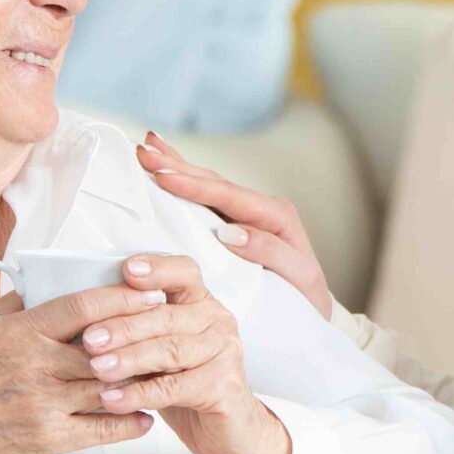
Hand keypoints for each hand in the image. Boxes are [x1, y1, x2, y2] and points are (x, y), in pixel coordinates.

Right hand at [0, 283, 167, 453]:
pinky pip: (102, 429)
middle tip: (171, 331)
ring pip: (111, 388)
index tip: (150, 294)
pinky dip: (130, 423)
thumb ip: (12, 309)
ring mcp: (44, 404)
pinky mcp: (48, 440)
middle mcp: (36, 366)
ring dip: (142, 381)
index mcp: (20, 332)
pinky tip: (145, 416)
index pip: (83, 306)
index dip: (122, 299)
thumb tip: (37, 285)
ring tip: (165, 374)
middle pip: (106, 348)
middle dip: (142, 339)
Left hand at [82, 252, 292, 453]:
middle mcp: (217, 322)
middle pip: (167, 316)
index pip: (183, 273)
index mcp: (200, 304)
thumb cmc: (187, 384)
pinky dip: (140, 394)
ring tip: (96, 369)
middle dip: (123, 326)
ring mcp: (225, 353)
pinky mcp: (225, 386)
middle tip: (90, 339)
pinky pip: (175, 387)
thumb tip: (84, 319)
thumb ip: (137, 330)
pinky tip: (114, 399)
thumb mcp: (159, 350)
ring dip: (129, 359)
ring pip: (170, 351)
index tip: (127, 270)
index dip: (157, 269)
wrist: (227, 430)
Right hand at [136, 130, 331, 318]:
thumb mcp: (298, 275)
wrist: (309, 307)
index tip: (164, 177)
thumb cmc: (304, 294)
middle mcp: (258, 207)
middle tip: (144, 151)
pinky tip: (165, 165)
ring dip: (176, 165)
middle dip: (177, 165)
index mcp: (275, 215)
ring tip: (147, 146)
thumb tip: (230, 232)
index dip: (195, 186)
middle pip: (213, 182)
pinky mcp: (232, 222)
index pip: (229, 196)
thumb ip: (268, 251)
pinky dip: (183, 180)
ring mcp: (244, 213)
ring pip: (206, 184)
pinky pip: (204, 198)